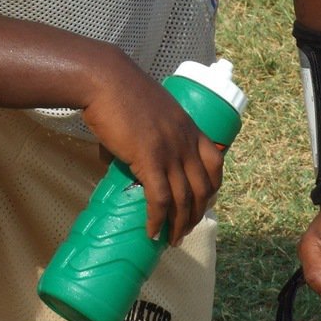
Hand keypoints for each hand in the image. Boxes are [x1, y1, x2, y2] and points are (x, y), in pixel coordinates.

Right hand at [81, 56, 223, 244]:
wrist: (105, 80)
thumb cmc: (117, 91)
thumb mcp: (144, 112)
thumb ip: (139, 137)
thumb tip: (116, 162)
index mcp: (188, 126)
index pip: (215, 162)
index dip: (212, 187)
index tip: (203, 202)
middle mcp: (185, 141)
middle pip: (202, 187)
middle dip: (197, 214)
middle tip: (185, 230)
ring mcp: (170, 151)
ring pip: (184, 198)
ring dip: (180, 225)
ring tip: (171, 240)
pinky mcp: (149, 160)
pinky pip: (160, 199)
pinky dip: (158, 220)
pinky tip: (151, 233)